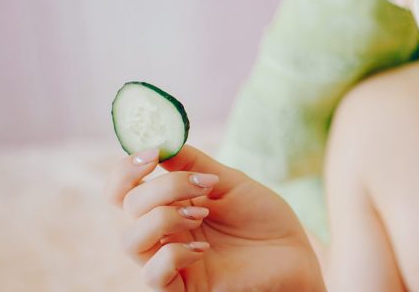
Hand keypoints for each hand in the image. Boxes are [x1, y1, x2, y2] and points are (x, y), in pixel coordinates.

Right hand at [104, 144, 324, 290]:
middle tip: (203, 186)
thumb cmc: (264, 221)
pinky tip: (204, 249)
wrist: (295, 256)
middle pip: (128, 207)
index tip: (154, 153)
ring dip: (164, 218)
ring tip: (202, 215)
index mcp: (169, 206)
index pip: (123, 190)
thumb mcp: (230, 182)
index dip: (126, 169)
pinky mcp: (182, 289)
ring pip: (131, 240)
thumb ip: (192, 164)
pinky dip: (173, 255)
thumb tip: (161, 140)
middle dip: (163, 188)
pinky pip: (153, 275)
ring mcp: (170, 262)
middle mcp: (163, 234)